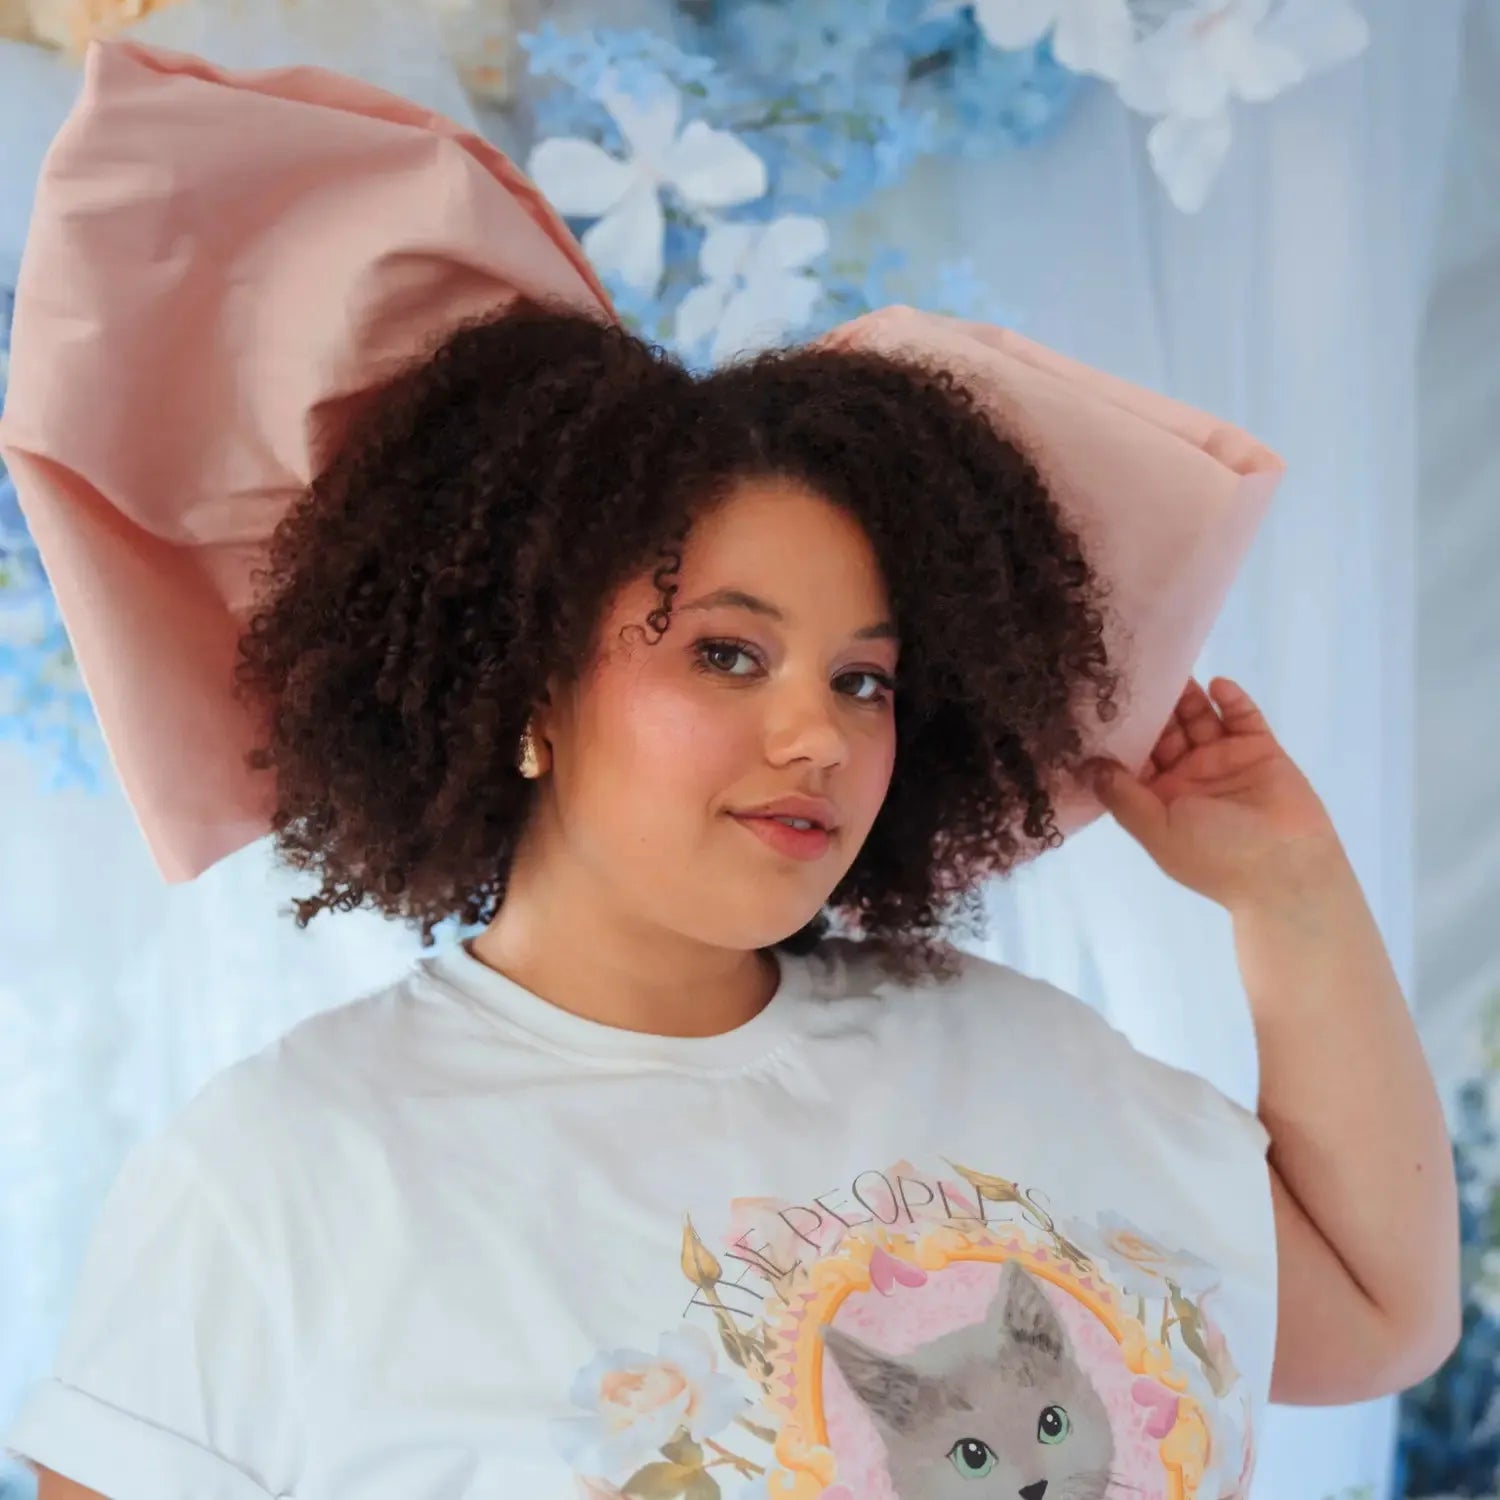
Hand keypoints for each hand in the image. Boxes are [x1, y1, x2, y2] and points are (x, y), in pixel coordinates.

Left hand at [1085, 677, 1342, 911]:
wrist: (1288, 867)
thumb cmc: (1214, 854)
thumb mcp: (1157, 830)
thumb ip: (1122, 796)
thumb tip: (1087, 766)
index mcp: (1160, 801)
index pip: (1132, 760)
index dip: (1117, 736)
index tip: (1095, 704)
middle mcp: (1188, 778)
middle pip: (1164, 733)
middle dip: (1149, 708)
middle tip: (1131, 673)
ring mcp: (1224, 761)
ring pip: (1198, 719)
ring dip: (1184, 697)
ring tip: (1167, 668)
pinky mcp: (1258, 749)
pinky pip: (1241, 717)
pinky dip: (1229, 699)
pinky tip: (1214, 684)